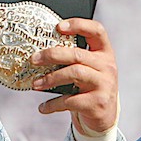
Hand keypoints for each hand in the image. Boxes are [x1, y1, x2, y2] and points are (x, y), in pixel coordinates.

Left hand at [30, 18, 117, 133]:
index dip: (79, 25)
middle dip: (51, 55)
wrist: (103, 116)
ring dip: (50, 78)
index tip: (58, 26)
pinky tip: (43, 107)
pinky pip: (71, 100)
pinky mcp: (98, 103)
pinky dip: (53, 103)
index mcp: (103, 52)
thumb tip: (35, 50)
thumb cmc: (87, 86)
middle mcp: (107, 66)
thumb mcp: (85, 68)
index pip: (97, 31)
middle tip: (33, 59)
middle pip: (77, 54)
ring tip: (35, 84)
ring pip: (75, 73)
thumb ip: (70, 57)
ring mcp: (105, 85)